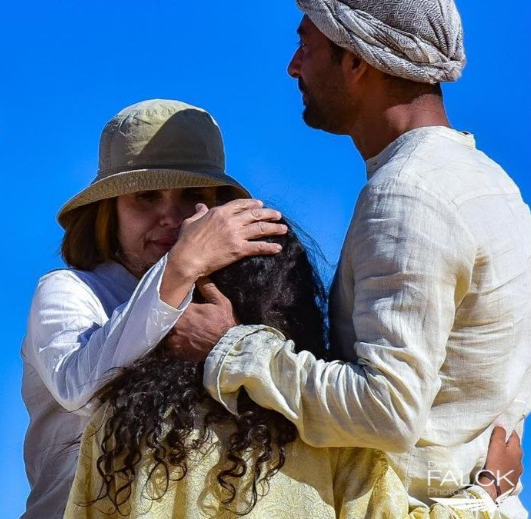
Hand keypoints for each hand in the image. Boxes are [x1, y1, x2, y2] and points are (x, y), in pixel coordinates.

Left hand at [166, 278, 237, 361]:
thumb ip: (209, 289)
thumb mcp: (221, 302)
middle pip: (164, 318)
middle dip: (167, 316)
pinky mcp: (177, 352)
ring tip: (173, 328)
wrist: (227, 348)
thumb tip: (200, 277)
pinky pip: (168, 346)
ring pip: (164, 332)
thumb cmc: (225, 324)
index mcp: (185, 311)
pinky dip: (171, 342)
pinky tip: (177, 339)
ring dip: (168, 329)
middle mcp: (176, 325)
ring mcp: (175, 339)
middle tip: (170, 315)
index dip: (172, 302)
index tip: (173, 301)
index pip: (171, 302)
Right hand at [170, 199, 286, 279]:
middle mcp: (230, 221)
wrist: (188, 258)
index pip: (240, 204)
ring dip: (274, 228)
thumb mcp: (190, 222)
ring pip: (260, 229)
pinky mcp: (238, 249)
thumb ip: (199, 212)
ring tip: (283, 229)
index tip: (261, 204)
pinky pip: (258, 247)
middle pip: (255, 215)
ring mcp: (236, 235)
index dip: (253, 204)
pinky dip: (269, 247)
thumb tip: (200, 205)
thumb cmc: (186, 241)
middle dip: (269, 214)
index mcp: (219, 212)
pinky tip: (278, 248)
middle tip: (278, 215)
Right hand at [477, 426, 522, 500]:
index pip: (514, 436)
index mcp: (517, 451)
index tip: (498, 426)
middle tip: (494, 438)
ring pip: (511, 458)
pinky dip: (503, 463)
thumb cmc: (495, 464)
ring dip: (504, 454)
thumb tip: (501, 425)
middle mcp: (519, 461)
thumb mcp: (496, 446)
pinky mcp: (511, 480)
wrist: (494, 488)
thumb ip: (499, 434)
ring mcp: (517, 472)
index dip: (507, 430)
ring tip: (494, 452)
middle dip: (505, 442)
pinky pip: (508, 467)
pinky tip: (497, 465)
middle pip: (513, 448)